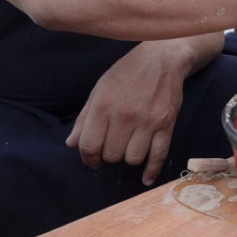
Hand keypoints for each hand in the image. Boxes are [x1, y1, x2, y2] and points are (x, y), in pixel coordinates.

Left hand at [66, 41, 190, 183]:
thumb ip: (84, 118)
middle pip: (111, 155)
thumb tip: (71, 144)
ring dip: (128, 157)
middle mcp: (124, 115)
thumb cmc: (127, 72)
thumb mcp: (100, 89)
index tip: (91, 159)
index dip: (88, 158)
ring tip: (127, 148)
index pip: (89, 145)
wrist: (162, 58)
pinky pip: (158, 155)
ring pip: (132, 158)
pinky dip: (151, 170)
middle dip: (108, 156)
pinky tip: (145, 178)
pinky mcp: (166, 124)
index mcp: (103, 106)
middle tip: (111, 149)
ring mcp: (147, 121)